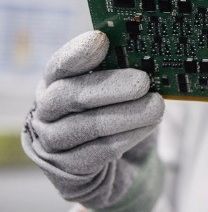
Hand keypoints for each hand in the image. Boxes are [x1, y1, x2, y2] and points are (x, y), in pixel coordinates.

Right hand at [21, 31, 164, 211]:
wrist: (120, 168)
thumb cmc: (119, 117)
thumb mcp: (121, 91)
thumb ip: (124, 71)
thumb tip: (149, 52)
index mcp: (55, 83)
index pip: (59, 65)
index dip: (78, 53)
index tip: (101, 40)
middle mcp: (46, 112)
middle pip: (68, 96)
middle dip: (109, 86)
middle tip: (143, 81)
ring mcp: (52, 144)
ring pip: (84, 126)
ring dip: (125, 115)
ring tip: (156, 106)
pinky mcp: (68, 171)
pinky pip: (97, 152)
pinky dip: (126, 137)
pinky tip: (149, 126)